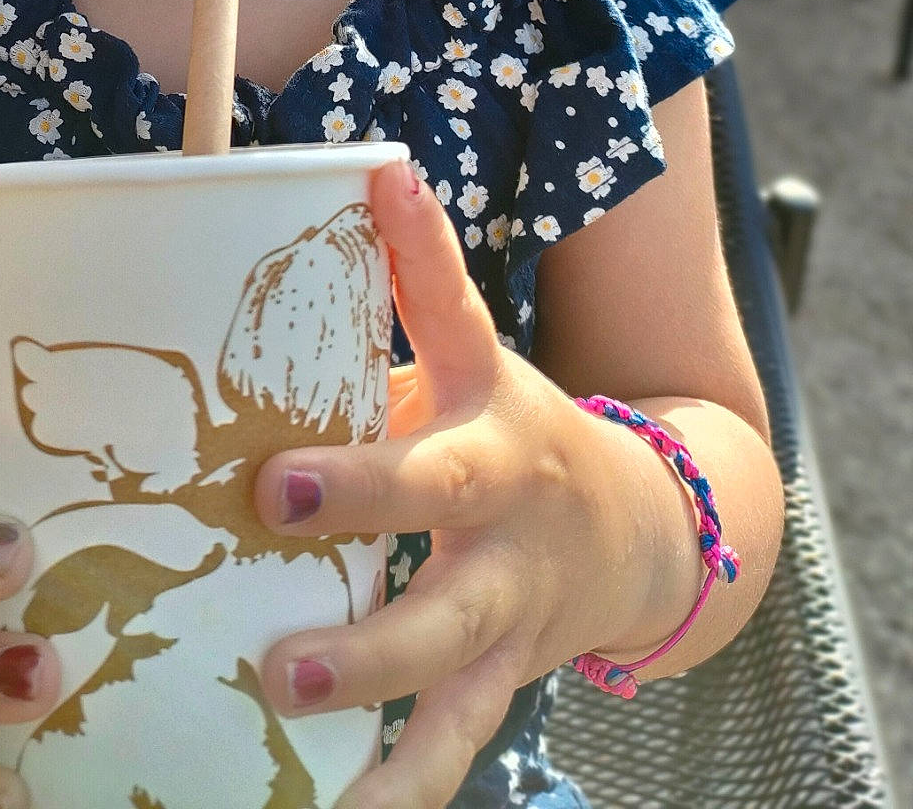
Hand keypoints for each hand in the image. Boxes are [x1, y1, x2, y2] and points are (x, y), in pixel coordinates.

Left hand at [253, 164, 649, 808]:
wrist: (640, 531)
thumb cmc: (514, 425)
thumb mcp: (480, 349)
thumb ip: (421, 275)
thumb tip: (372, 167)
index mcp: (490, 450)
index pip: (430, 462)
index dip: (360, 471)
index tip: (271, 482)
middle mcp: (504, 551)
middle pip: (442, 602)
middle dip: (365, 641)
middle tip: (278, 660)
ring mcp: (507, 634)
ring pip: (451, 697)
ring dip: (378, 728)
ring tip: (292, 731)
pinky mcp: (499, 693)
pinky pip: (450, 755)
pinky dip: (396, 793)